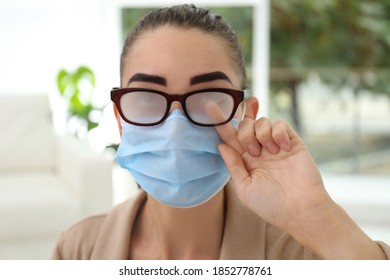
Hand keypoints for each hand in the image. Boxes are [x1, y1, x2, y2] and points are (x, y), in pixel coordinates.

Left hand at [216, 97, 331, 229]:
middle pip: (244, 124)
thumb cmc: (271, 204)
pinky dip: (279, 133)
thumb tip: (221, 144)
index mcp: (245, 160)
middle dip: (245, 132)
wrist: (300, 209)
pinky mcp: (291, 141)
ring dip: (261, 134)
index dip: (220, 121)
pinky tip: (284, 148)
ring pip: (261, 121)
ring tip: (270, 153)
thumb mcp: (244, 188)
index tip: (209, 106)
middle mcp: (258, 150)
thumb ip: (233, 165)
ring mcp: (275, 144)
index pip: (229, 137)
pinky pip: (280, 124)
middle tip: (253, 151)